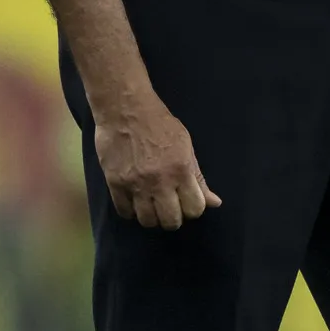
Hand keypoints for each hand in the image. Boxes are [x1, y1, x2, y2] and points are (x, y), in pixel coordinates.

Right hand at [92, 96, 221, 229]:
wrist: (126, 109)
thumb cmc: (160, 124)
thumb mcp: (186, 147)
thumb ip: (198, 178)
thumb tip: (215, 203)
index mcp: (181, 170)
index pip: (195, 209)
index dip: (193, 210)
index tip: (187, 203)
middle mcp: (159, 181)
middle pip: (171, 221)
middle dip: (174, 219)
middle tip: (170, 209)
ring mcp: (135, 184)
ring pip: (147, 221)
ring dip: (152, 218)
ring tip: (152, 206)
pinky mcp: (115, 183)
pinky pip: (124, 212)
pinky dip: (131, 211)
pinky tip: (134, 202)